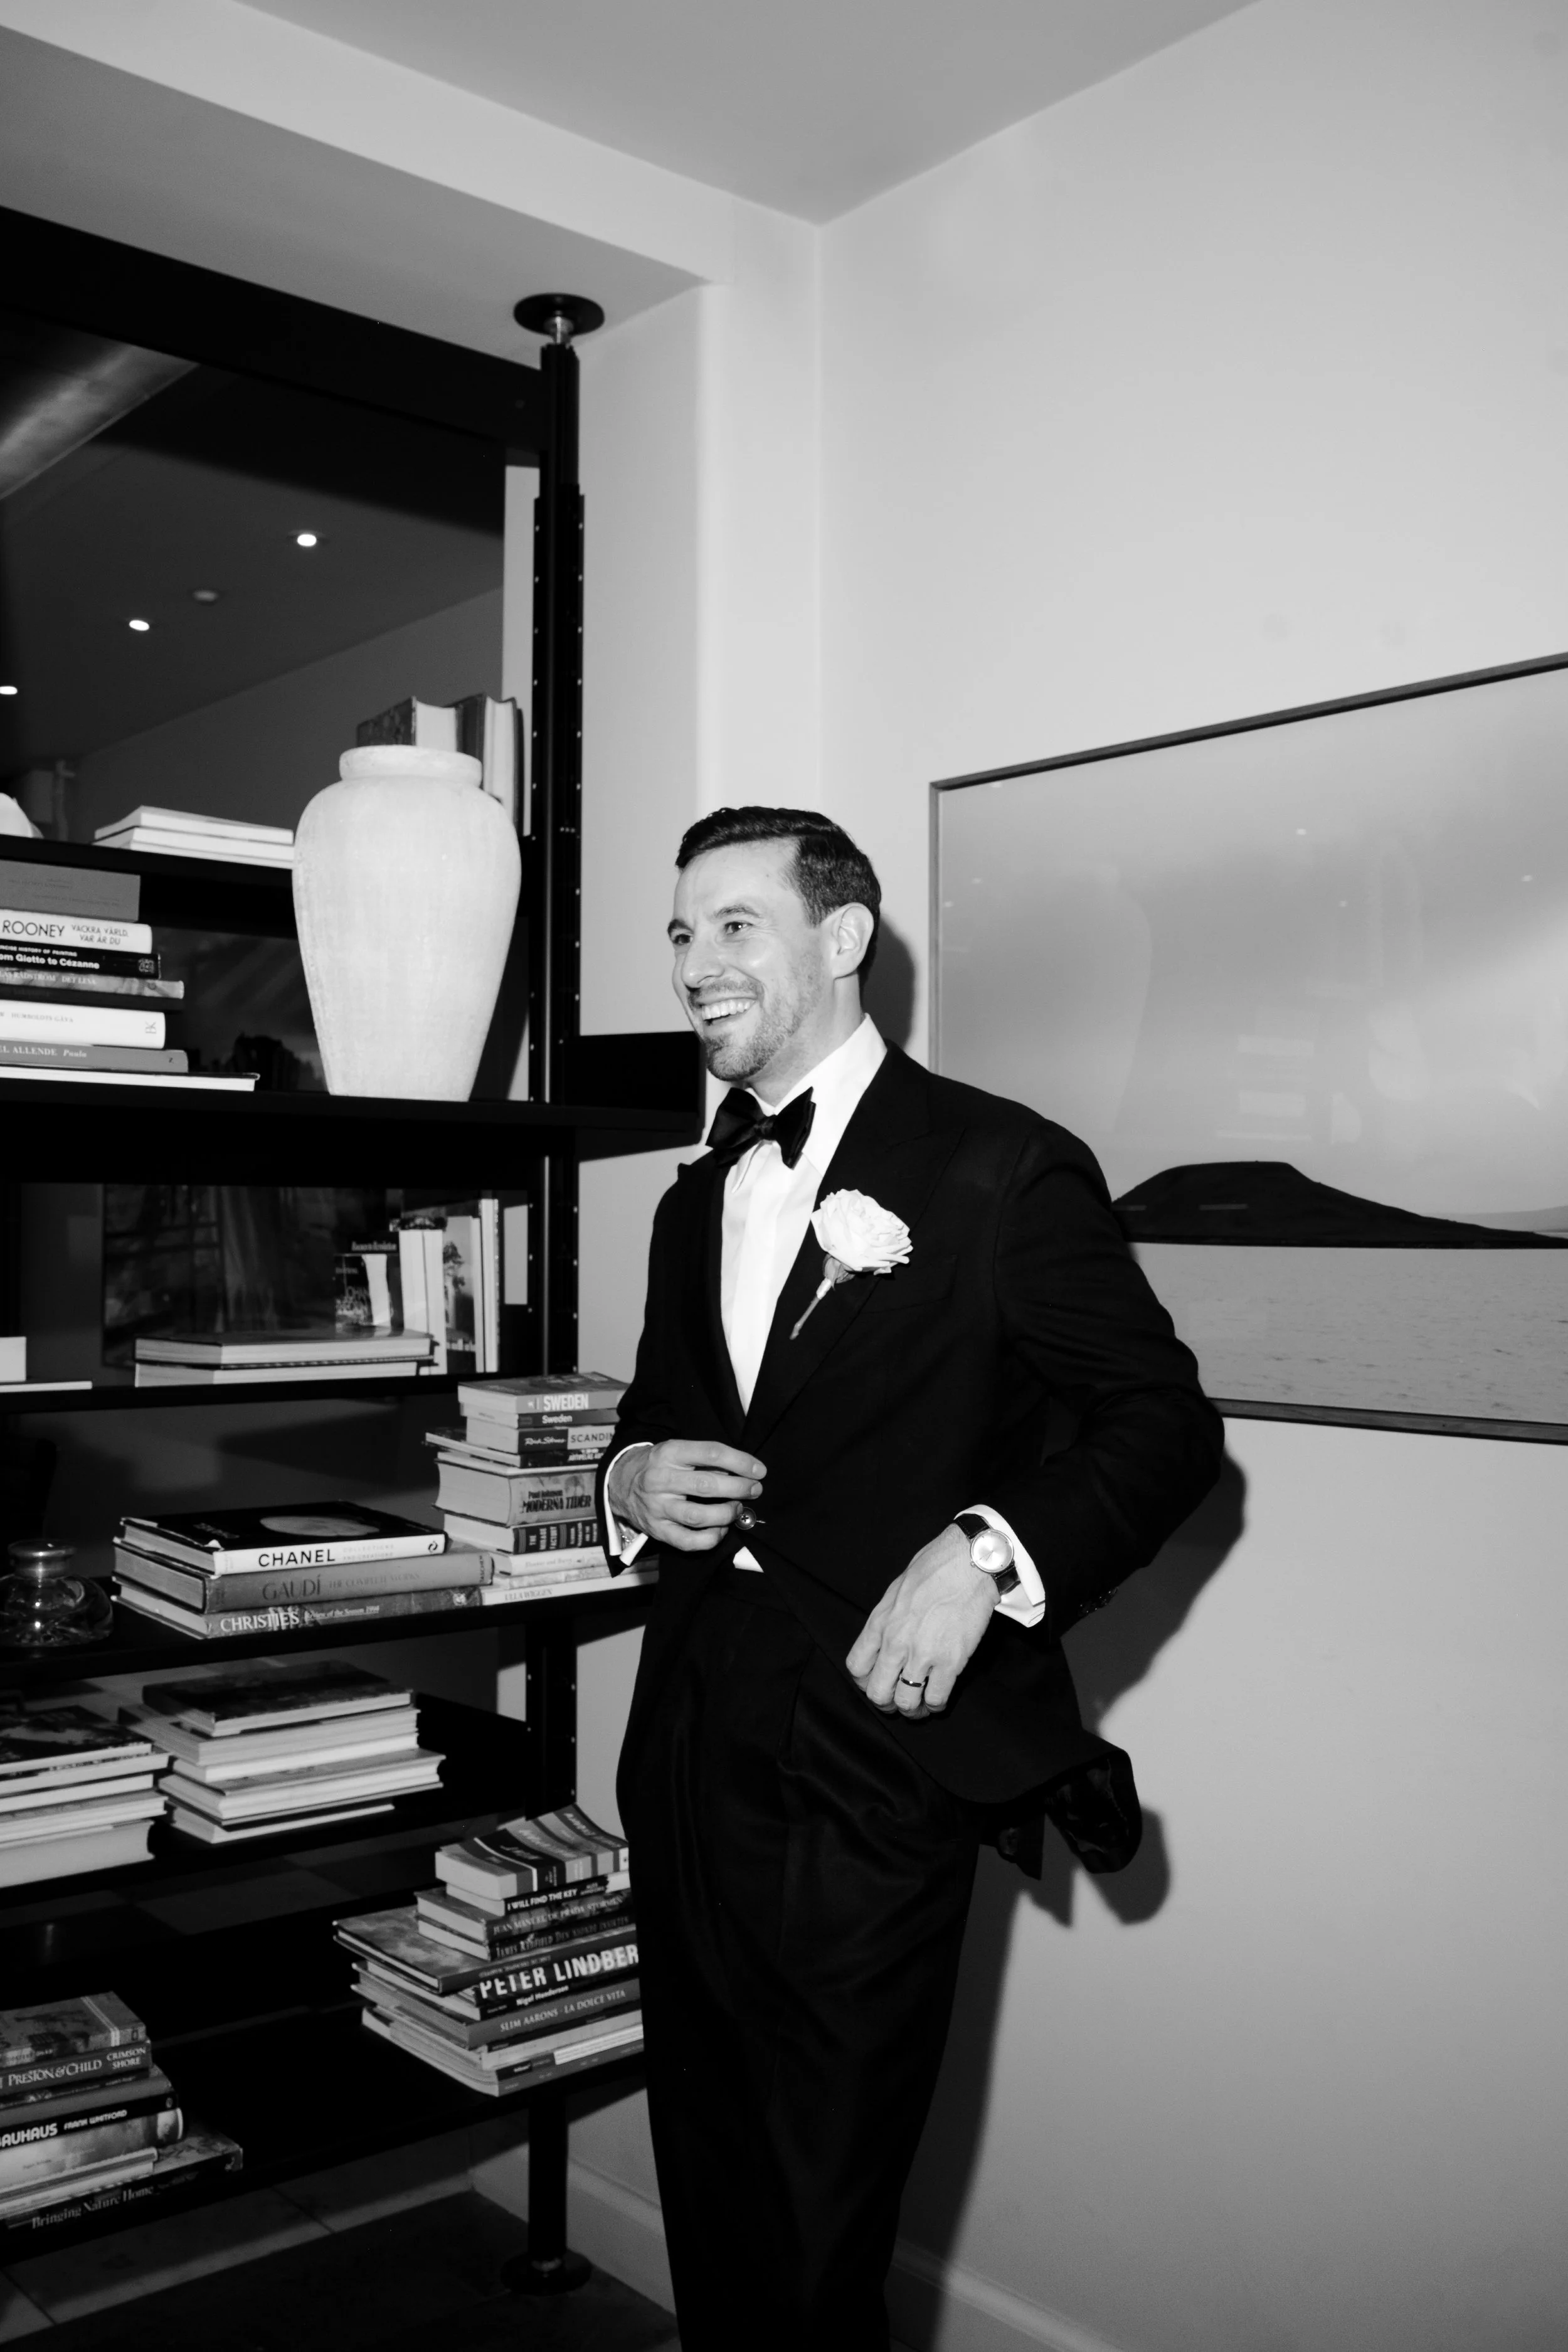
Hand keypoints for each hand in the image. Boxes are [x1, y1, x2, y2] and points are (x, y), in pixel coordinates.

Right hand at [609, 1439, 765, 1552]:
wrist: (620, 1483)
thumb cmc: (659, 1465)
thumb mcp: (677, 1451)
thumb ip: (706, 1459)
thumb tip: (743, 1471)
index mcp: (669, 1453)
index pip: (711, 1453)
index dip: (740, 1462)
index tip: (759, 1470)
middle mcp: (661, 1479)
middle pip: (707, 1485)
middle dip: (739, 1488)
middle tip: (754, 1489)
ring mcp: (658, 1507)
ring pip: (699, 1516)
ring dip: (727, 1513)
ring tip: (737, 1508)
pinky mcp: (657, 1530)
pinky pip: (689, 1541)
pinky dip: (711, 1537)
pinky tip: (721, 1528)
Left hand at [846, 1525, 997, 1720]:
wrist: (969, 1563)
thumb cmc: (935, 1568)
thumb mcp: (896, 1590)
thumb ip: (887, 1619)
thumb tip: (885, 1639)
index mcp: (880, 1623)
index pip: (857, 1667)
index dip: (865, 1681)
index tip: (878, 1681)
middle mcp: (896, 1643)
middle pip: (877, 1693)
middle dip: (886, 1703)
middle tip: (897, 1701)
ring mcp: (922, 1655)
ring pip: (906, 1702)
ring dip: (911, 1710)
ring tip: (919, 1707)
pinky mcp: (950, 1662)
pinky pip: (936, 1699)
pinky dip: (935, 1706)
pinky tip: (937, 1700)